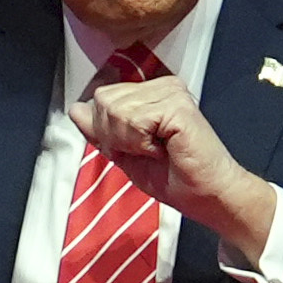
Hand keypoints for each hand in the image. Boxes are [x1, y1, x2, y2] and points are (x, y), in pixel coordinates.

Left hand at [68, 75, 275, 255]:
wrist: (207, 196)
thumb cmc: (175, 178)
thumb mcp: (125, 153)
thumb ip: (101, 130)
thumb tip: (75, 109)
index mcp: (151, 93)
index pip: (102, 97)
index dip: (108, 131)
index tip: (135, 149)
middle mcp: (162, 86)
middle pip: (104, 100)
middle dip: (115, 135)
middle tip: (146, 152)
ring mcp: (171, 92)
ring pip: (115, 110)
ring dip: (129, 142)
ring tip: (156, 151)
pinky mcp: (177, 105)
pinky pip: (134, 121)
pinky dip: (140, 144)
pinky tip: (162, 150)